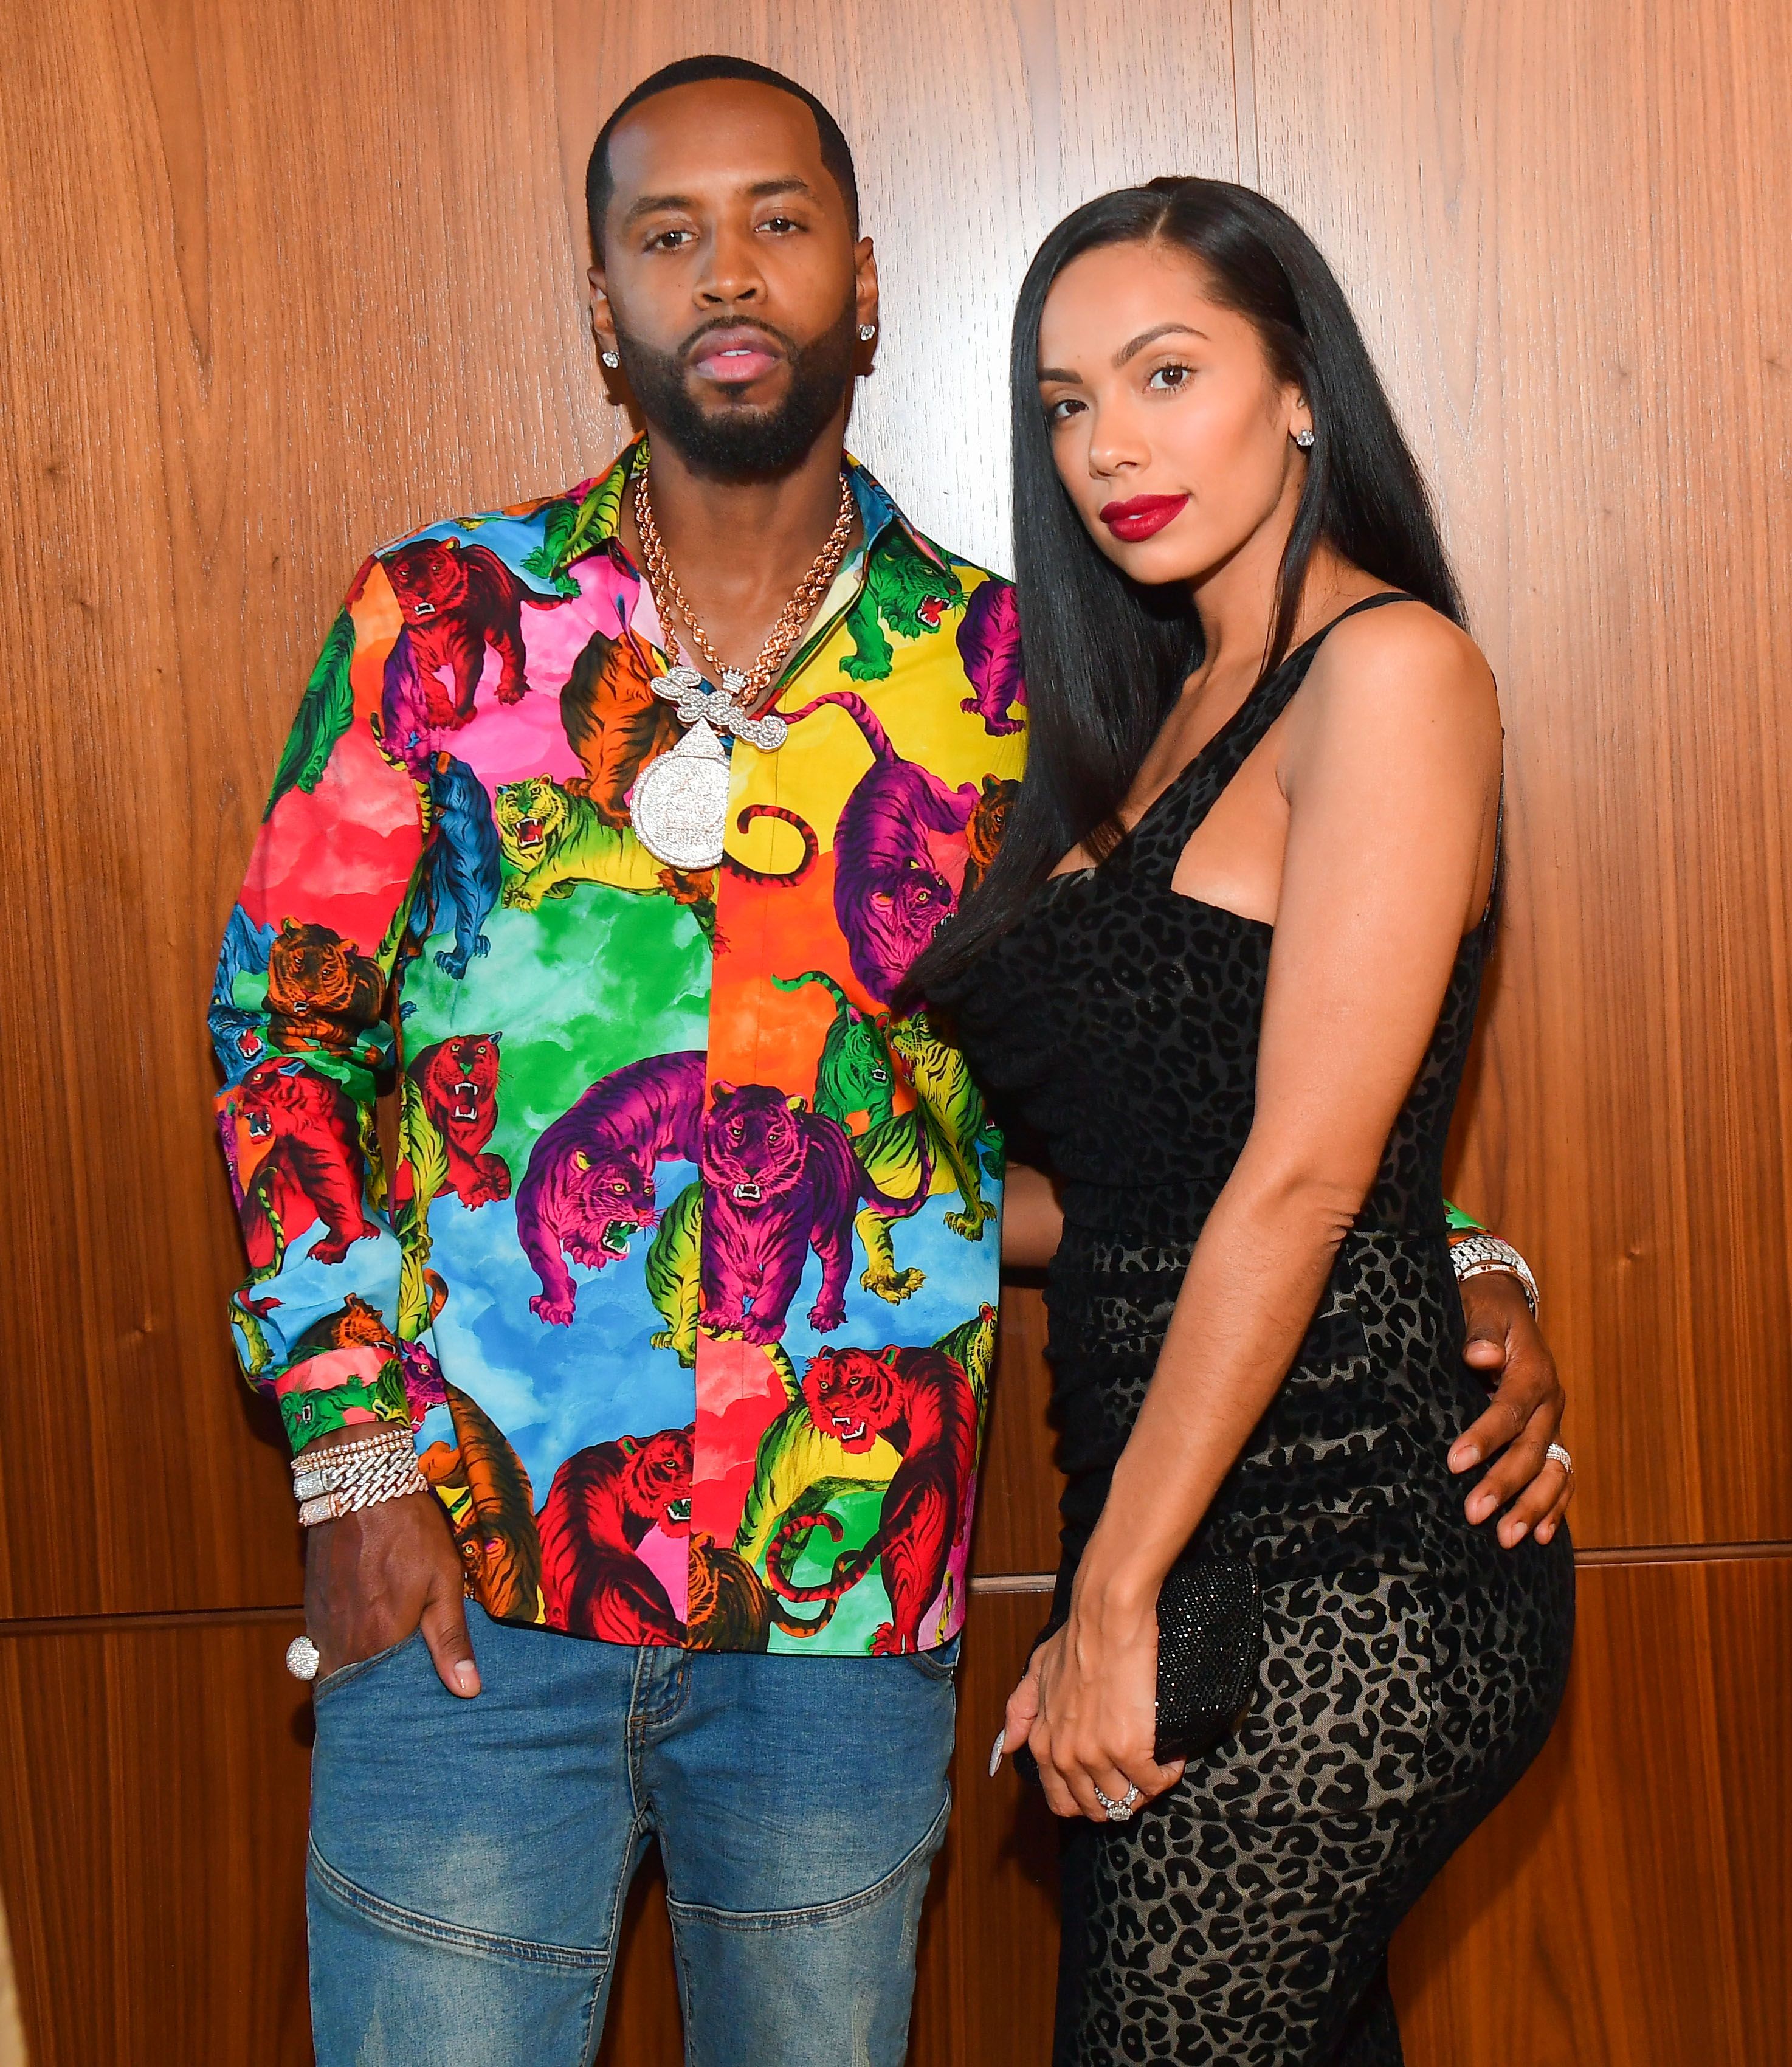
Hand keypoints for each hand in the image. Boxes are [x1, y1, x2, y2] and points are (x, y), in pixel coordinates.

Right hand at [303, 1488, 480, 1696]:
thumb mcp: (443, 1582)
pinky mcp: (310, 1608)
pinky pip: (322, 1648)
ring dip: (359, 1676)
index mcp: (376, 1644)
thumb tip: (467, 1690)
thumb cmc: (409, 1533)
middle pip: (356, 1691)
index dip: (402, 1711)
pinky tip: (366, 1644)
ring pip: (337, 1671)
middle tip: (405, 1705)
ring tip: (388, 1680)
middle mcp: (339, 1645)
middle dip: (378, 1700)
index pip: (384, 1701)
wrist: (360, 1485)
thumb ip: (450, 1639)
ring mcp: (318, 1627)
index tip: (419, 1719)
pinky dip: (343, 1653)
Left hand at [1001, 1588, 1184, 1821]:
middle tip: (1135, 1778)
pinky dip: (1167, 1774)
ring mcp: (1097, 1756)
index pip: (1061, 1802)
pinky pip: (1154, 1782)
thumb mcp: (1036, 1672)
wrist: (1105, 1619)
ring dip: (1144, 1788)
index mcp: (1043, 1744)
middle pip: (1095, 1809)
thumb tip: (1009, 1747)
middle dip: (1117, 1801)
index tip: (1107, 1782)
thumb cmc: (1075, 1640)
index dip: (1087, 1800)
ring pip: (1125, 1801)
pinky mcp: (1130, 1749)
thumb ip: (1020, 1711)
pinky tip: (1171, 1757)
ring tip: (1154, 1763)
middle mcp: (1066, 1757)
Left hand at [1450, 1270, 1573, 1548]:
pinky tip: (1540, 1537)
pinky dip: (1554, 1507)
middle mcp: (1549, 1402)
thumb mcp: (1479, 1308)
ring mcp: (1552, 1423)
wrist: (1504, 1306)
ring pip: (1552, 1471)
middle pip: (1531, 1450)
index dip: (1484, 1438)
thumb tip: (1481, 1354)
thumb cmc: (1484, 1308)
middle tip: (1474, 1514)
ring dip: (1532, 1507)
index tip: (1455, 1462)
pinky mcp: (1549, 1437)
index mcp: (1532, 1371)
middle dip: (1505, 1484)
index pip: (1508, 1410)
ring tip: (1507, 1540)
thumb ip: (1480, 1331)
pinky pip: (1561, 1477)